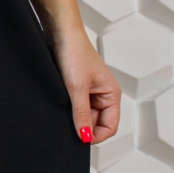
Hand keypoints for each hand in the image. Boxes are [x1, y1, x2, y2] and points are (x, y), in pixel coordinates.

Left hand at [50, 27, 120, 144]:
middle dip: (84, 126)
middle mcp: (104, 95)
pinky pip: (77, 106)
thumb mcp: (77, 88)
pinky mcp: (79, 88)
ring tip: (64, 107)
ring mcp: (91, 92)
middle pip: (97, 123)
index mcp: (112, 94)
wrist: (61, 34)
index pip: (110, 127)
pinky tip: (61, 103)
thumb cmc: (74, 53)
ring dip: (75, 117)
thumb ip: (82, 114)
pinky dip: (70, 109)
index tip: (79, 138)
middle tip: (67, 123)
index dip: (96, 136)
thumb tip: (85, 137)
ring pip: (85, 116)